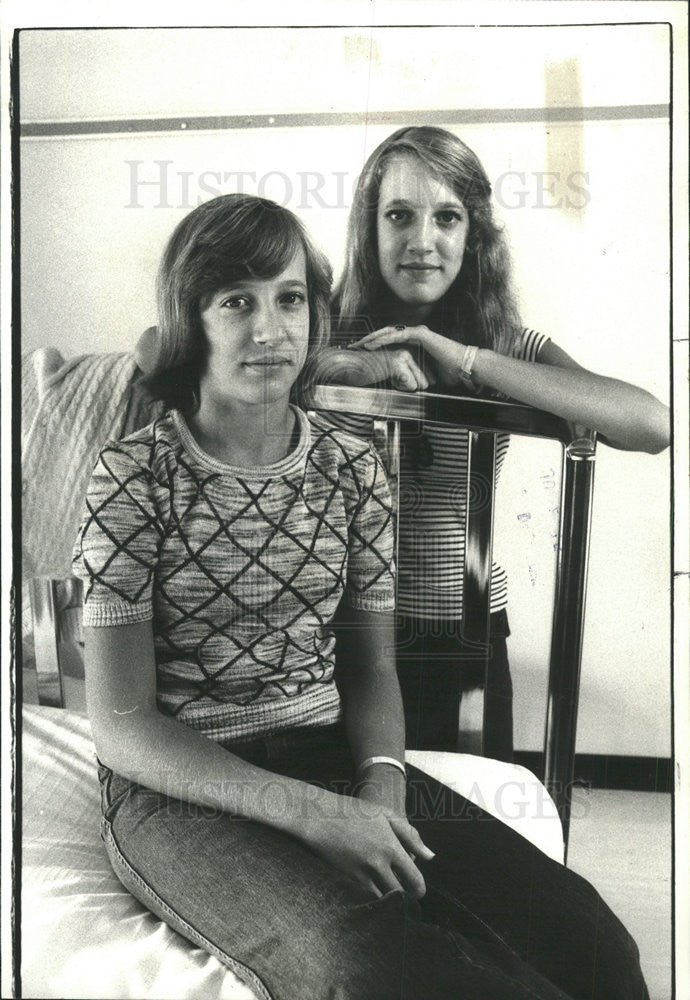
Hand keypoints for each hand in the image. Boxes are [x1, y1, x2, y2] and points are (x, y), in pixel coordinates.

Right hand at [299, 793, 433, 899]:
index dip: (419, 890)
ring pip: (382, 901)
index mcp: (390, 847)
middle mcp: (377, 864)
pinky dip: (370, 899)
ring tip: (387, 892)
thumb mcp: (385, 815)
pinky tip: (370, 890)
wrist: (317, 816)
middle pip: (399, 895)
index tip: (417, 892)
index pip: (414, 880)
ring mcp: (359, 874)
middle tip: (403, 894)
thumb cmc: (353, 811)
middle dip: (405, 899)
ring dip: (387, 900)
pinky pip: (363, 899)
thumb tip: (430, 857)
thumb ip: (411, 835)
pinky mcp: (345, 880)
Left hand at [352, 325, 467, 388]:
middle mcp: (415, 334)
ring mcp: (418, 332)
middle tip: (353, 346)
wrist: (463, 367)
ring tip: (358, 345)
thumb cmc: (448, 372)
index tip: (360, 352)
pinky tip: (371, 345)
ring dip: (372, 338)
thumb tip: (401, 383)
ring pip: (388, 332)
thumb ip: (411, 371)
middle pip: (386, 334)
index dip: (375, 345)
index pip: (390, 340)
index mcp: (414, 341)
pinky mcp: (421, 334)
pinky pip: (397, 335)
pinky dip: (383, 339)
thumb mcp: (423, 372)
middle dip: (368, 340)